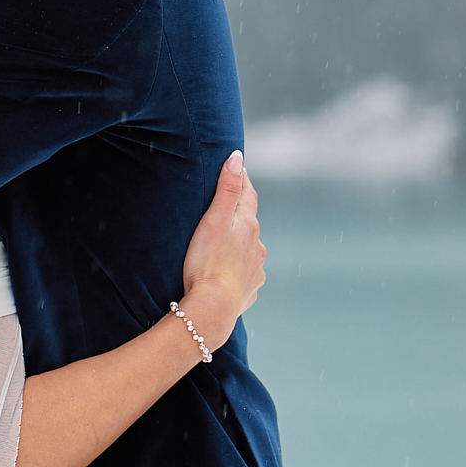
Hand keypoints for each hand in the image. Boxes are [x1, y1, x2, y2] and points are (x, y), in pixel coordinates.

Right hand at [178, 151, 264, 351]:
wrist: (212, 308)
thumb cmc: (207, 262)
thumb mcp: (214, 220)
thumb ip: (226, 189)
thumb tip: (237, 158)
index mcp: (248, 226)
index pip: (248, 195)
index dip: (241, 181)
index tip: (235, 169)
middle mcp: (258, 246)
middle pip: (249, 223)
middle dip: (238, 215)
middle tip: (222, 209)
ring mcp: (255, 270)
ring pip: (248, 251)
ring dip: (239, 245)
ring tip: (220, 246)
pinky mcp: (248, 290)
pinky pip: (245, 276)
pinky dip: (237, 271)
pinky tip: (225, 275)